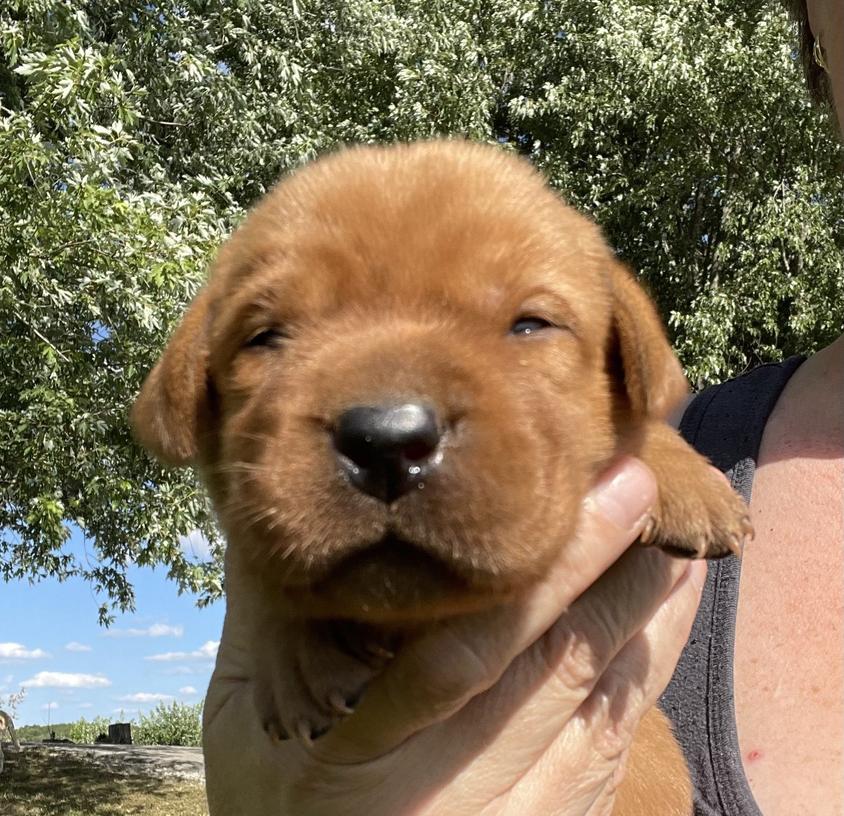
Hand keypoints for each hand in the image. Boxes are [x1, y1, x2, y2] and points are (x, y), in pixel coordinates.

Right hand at [203, 457, 704, 814]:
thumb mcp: (245, 728)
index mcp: (372, 754)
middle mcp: (458, 785)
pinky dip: (649, 663)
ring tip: (678, 533)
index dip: (536, 572)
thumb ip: (267, 629)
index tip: (576, 493)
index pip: (462, 651)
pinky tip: (671, 609)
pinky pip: (618, 737)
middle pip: (550, 662)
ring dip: (647, 612)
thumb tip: (274, 530)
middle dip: (606, 569)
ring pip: (601, 697)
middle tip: (648, 485)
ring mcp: (521, 814)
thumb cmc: (279, 812)